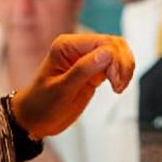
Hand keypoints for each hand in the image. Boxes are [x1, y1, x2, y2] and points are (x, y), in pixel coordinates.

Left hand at [11, 34, 134, 138]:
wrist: (35, 119)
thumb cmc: (41, 104)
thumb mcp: (61, 89)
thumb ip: (83, 70)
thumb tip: (107, 53)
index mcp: (66, 46)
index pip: (102, 42)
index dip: (115, 60)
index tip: (115, 81)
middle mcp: (78, 48)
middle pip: (114, 45)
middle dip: (122, 64)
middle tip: (119, 85)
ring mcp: (87, 59)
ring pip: (118, 53)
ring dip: (125, 68)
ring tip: (119, 87)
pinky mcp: (94, 71)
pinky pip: (115, 65)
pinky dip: (122, 74)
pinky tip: (118, 86)